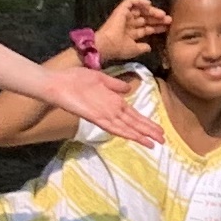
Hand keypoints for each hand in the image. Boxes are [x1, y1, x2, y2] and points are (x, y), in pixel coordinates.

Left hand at [32, 57, 160, 142]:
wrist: (57, 84)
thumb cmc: (76, 79)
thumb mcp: (100, 78)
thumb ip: (115, 85)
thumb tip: (129, 89)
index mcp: (113, 102)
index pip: (133, 115)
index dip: (146, 122)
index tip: (159, 129)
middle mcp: (111, 111)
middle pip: (133, 123)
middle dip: (148, 131)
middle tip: (163, 140)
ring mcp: (104, 115)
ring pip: (126, 127)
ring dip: (140, 135)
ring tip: (154, 142)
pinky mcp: (96, 117)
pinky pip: (113, 127)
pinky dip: (125, 132)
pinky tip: (135, 137)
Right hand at [89, 0, 168, 62]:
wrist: (107, 45)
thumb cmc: (119, 49)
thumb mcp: (134, 49)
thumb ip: (142, 48)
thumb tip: (149, 47)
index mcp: (131, 33)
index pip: (147, 28)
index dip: (157, 27)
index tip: (167, 27)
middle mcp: (129, 23)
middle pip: (146, 18)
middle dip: (157, 19)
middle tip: (168, 19)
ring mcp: (125, 16)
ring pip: (141, 10)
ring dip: (152, 10)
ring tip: (161, 14)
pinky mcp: (121, 10)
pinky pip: (131, 1)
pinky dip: (140, 1)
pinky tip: (149, 4)